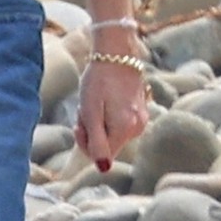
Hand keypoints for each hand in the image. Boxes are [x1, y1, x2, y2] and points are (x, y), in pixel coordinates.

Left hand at [75, 48, 150, 172]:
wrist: (117, 53)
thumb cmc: (99, 79)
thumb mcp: (90, 111)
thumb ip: (97, 141)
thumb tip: (103, 167)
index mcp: (125, 130)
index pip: (101, 156)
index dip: (85, 142)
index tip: (79, 124)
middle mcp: (138, 128)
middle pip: (107, 144)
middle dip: (91, 131)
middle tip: (86, 108)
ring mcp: (141, 120)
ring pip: (111, 133)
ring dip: (98, 121)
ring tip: (96, 100)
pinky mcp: (140, 111)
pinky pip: (118, 123)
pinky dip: (107, 115)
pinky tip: (105, 98)